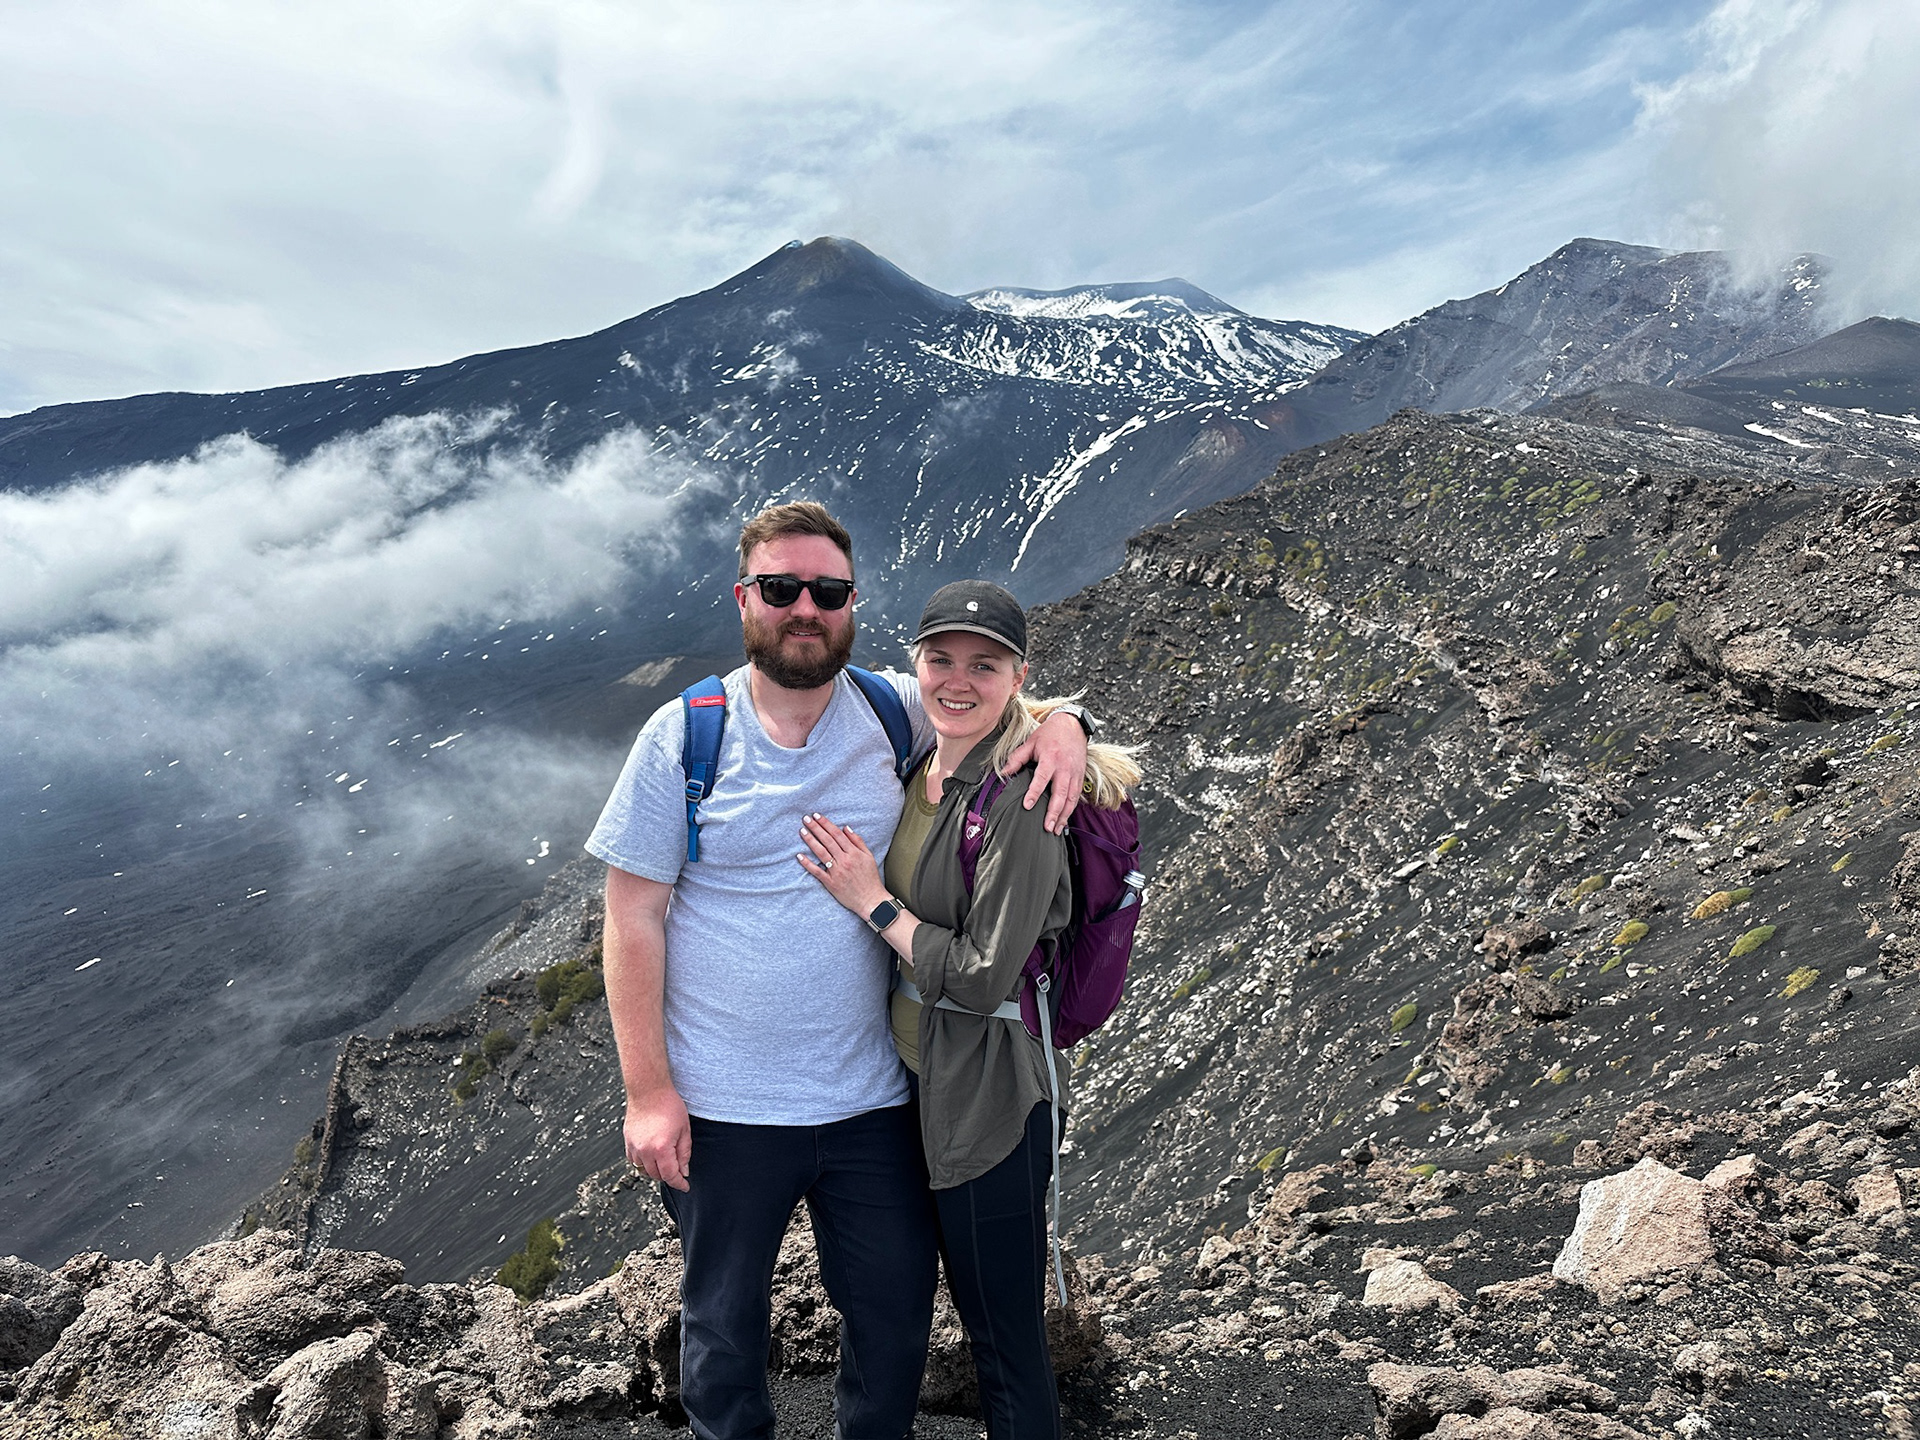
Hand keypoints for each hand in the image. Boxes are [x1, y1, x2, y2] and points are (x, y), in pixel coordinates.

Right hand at [624, 1086, 691, 1191]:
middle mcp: (645, 1151)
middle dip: (669, 1176)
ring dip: (656, 1170)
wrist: (648, 1089)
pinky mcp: (627, 1141)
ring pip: (644, 1170)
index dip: (679, 1183)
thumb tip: (683, 1171)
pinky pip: (634, 1160)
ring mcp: (634, 1147)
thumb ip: (684, 1153)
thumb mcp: (684, 1130)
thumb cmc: (668, 1105)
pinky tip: (652, 1155)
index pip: (670, 1175)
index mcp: (661, 1149)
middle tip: (678, 1171)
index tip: (685, 1186)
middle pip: (657, 1175)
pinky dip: (643, 1162)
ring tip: (666, 1162)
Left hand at [797, 812, 886, 914]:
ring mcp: (836, 872)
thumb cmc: (870, 878)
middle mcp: (844, 860)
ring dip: (810, 841)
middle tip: (806, 819)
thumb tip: (846, 828)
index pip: (837, 834)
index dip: (826, 824)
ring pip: (821, 853)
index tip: (817, 816)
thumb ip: (858, 841)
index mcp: (854, 853)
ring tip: (802, 831)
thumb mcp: (869, 857)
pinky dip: (807, 864)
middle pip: (827, 841)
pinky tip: (799, 856)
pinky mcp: (831, 883)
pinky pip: (817, 872)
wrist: (871, 900)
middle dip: (816, 828)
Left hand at [1008, 709, 1087, 833]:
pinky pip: (1077, 797)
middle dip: (1054, 812)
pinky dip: (1071, 810)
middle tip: (1047, 827)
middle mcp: (1065, 768)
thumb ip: (1017, 758)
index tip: (1027, 806)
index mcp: (1050, 758)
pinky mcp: (1080, 776)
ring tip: (1056, 829)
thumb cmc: (1050, 733)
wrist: (1073, 725)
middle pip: (1060, 794)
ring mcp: (1075, 773)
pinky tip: (1065, 820)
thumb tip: (1004, 773)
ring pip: (1071, 799)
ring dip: (1064, 816)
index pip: (1042, 779)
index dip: (1034, 793)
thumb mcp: (1031, 742)